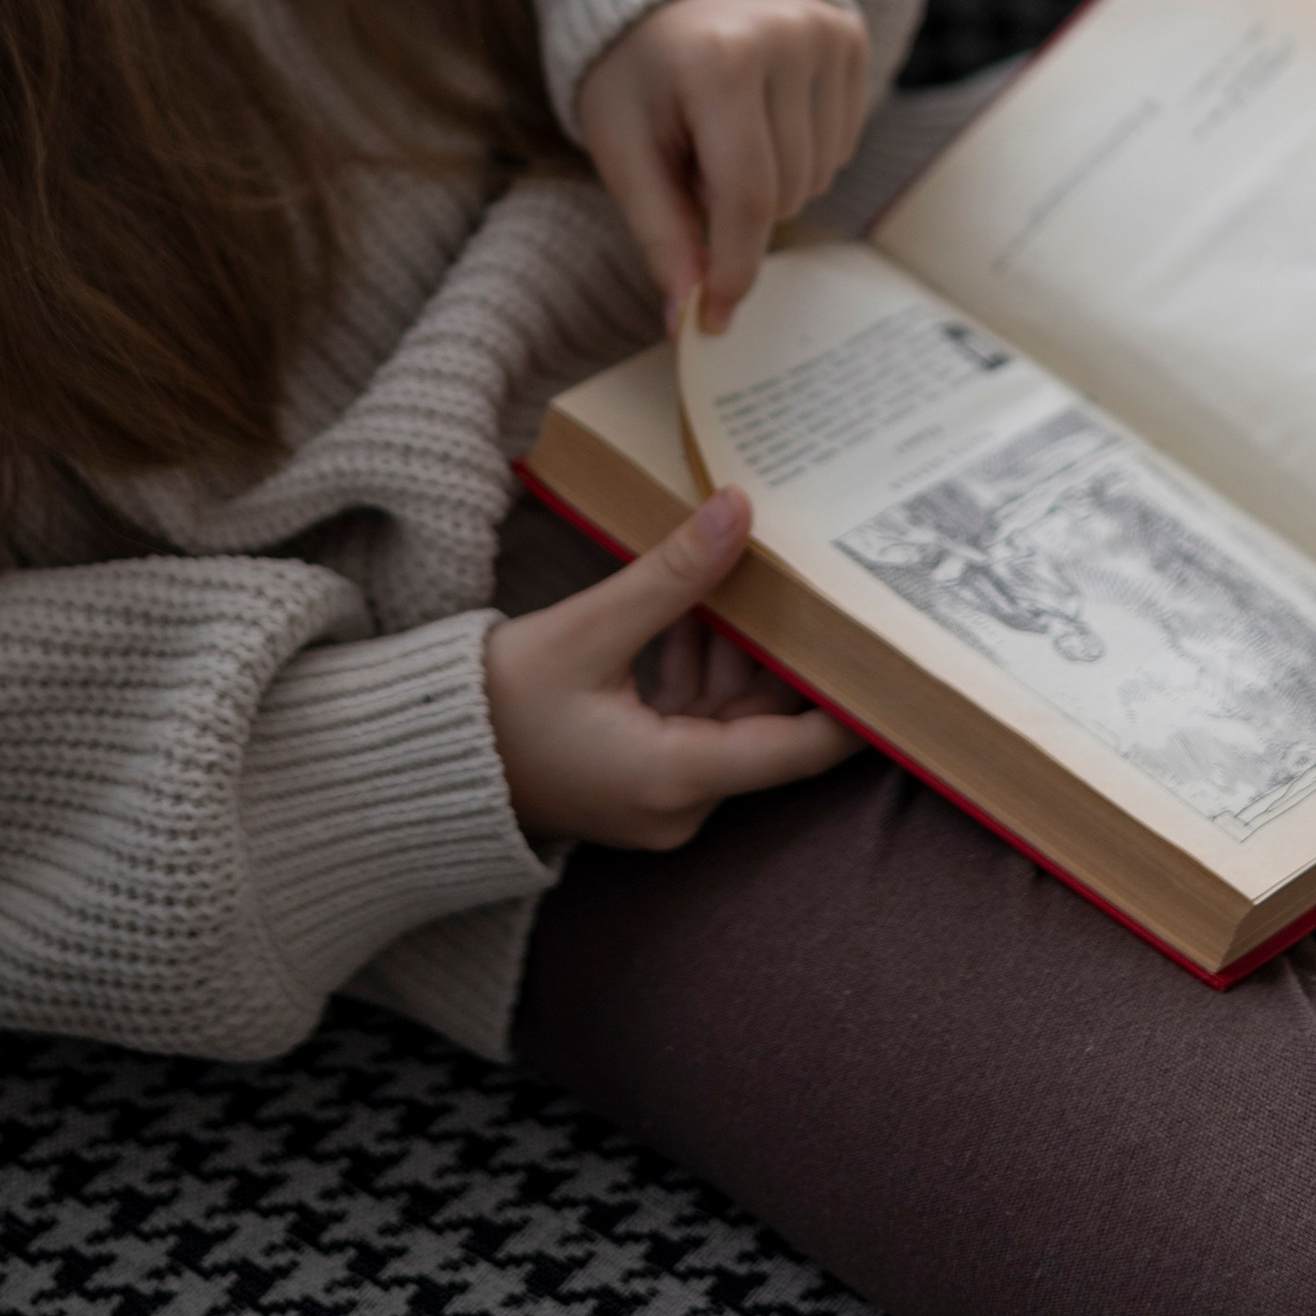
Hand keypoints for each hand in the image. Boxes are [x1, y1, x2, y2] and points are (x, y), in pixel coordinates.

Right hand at [484, 486, 860, 847]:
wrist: (421, 756)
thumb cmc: (494, 703)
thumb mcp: (588, 628)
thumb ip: (672, 575)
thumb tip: (741, 511)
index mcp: (677, 779)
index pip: (799, 748)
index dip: (855, 703)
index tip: (894, 654)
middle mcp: (679, 804)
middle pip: (764, 723)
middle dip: (782, 649)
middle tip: (818, 578)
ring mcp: (659, 798)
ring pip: (728, 715)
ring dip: (734, 650)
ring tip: (750, 572)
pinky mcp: (639, 781)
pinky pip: (693, 721)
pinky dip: (696, 668)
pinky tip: (692, 608)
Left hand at [578, 0, 870, 329]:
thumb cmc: (632, 72)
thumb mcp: (624, 150)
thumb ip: (660, 233)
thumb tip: (686, 319)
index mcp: (718, 61)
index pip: (746, 196)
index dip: (732, 268)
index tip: (713, 319)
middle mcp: (785, 36)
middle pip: (786, 192)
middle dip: (736, 211)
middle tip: (691, 165)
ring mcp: (825, 31)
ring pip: (819, 174)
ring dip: (770, 183)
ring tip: (722, 136)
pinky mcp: (849, 33)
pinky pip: (841, 142)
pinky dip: (799, 152)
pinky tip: (760, 117)